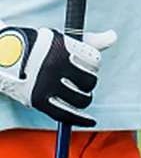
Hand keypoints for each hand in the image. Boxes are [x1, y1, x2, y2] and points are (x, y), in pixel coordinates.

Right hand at [0, 23, 116, 128]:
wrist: (5, 56)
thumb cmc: (39, 47)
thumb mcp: (62, 39)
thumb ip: (90, 40)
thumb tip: (113, 36)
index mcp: (62, 49)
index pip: (95, 61)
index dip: (93, 64)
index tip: (85, 65)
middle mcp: (55, 67)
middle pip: (90, 81)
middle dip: (89, 82)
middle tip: (81, 81)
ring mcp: (46, 85)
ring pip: (82, 99)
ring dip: (85, 98)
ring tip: (79, 94)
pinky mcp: (38, 100)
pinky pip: (65, 114)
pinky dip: (80, 119)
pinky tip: (90, 121)